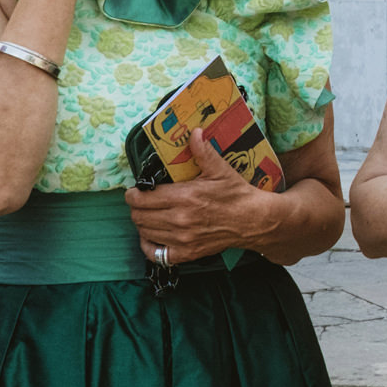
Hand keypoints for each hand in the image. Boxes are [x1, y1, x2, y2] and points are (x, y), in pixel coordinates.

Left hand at [126, 130, 272, 262]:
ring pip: (145, 232)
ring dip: (142, 223)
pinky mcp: (187, 253)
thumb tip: (194, 132)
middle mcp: (180, 220)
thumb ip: (203, 151)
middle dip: (136, 207)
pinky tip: (154, 234)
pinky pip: (155, 254)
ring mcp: (182, 239)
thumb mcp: (221, 169)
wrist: (253, 220)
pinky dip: (149, 244)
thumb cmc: (236, 194)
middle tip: (142, 201)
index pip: (142, 198)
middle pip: (139, 216)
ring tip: (149, 214)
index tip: (135, 190)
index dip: (132, 194)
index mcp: (185, 197)